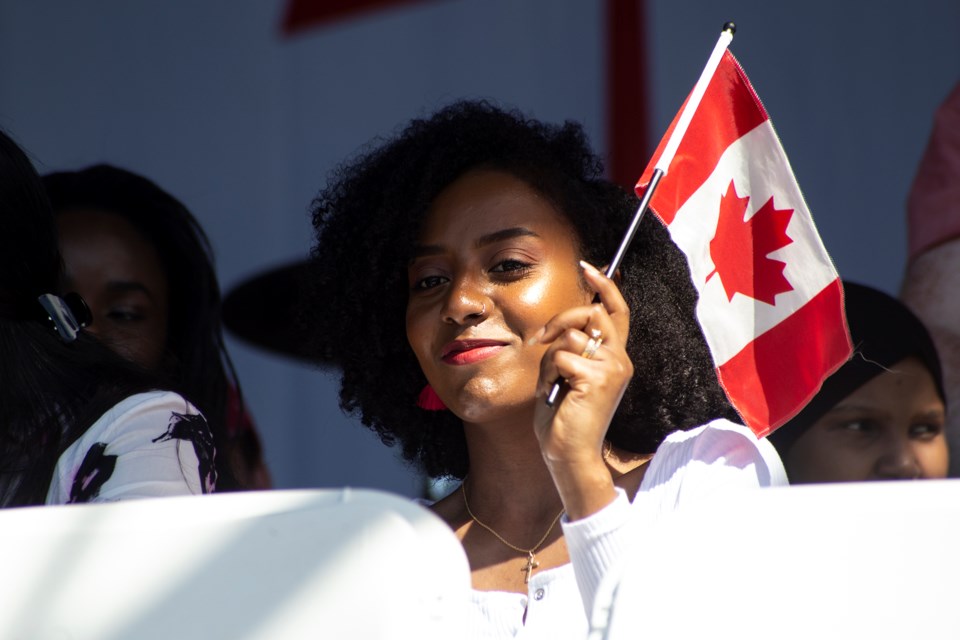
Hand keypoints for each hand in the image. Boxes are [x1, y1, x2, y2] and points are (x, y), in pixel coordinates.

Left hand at [531, 260, 632, 518]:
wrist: (569, 453)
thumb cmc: (564, 417)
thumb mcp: (569, 374)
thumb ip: (572, 348)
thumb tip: (561, 324)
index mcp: (615, 357)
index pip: (618, 311)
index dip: (605, 285)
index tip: (588, 265)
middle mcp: (619, 359)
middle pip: (592, 312)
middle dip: (561, 318)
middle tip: (540, 338)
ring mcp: (611, 368)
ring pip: (570, 336)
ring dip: (548, 358)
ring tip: (551, 384)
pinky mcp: (597, 377)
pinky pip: (560, 356)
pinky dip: (548, 374)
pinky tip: (553, 394)